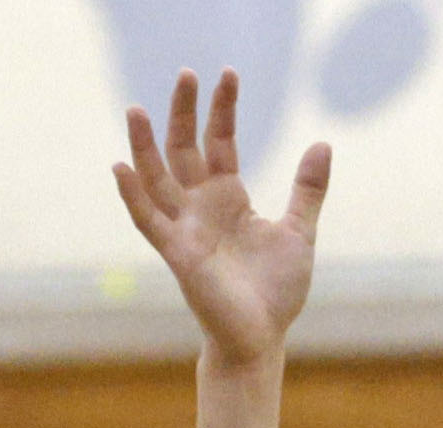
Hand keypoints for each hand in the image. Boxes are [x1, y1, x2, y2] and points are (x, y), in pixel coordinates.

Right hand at [115, 70, 327, 365]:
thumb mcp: (298, 231)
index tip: (227, 75)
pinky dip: (133, 196)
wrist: (261, 339)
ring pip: (158, 178)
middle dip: (184, 112)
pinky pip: (149, 220)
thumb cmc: (275, 292)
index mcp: (229, 198)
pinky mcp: (177, 254)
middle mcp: (202, 208)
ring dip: (144, 145)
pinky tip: (120, 167)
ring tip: (135, 109)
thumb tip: (322, 143)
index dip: (222, 110)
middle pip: (185, 149)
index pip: (220, 142)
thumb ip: (306, 189)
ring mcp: (186, 229)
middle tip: (186, 73)